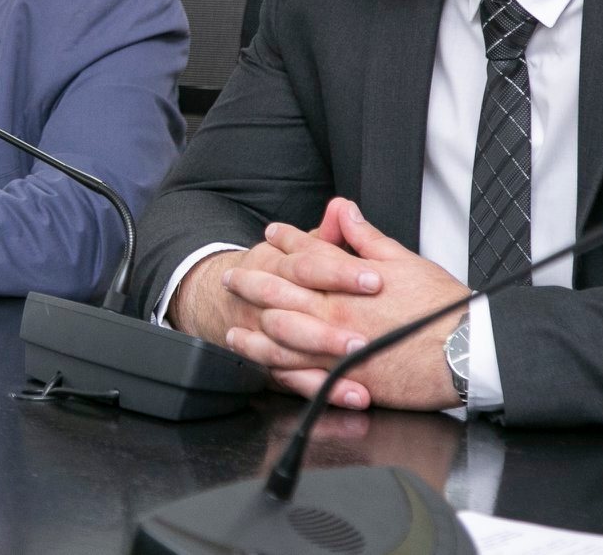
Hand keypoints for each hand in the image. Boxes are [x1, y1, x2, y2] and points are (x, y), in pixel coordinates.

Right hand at [169, 236, 372, 409]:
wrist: (227, 296)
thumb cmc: (279, 272)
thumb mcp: (298, 248)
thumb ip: (325, 234)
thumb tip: (342, 207)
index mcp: (275, 264)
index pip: (308, 265)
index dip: (341, 272)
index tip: (375, 280)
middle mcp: (265, 300)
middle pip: (294, 309)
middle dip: (330, 323)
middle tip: (367, 335)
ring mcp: (264, 334)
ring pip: (287, 348)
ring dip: (324, 355)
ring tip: (358, 361)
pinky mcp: (272, 364)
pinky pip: (294, 381)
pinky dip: (324, 389)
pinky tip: (354, 395)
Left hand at [224, 197, 467, 411]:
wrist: (466, 354)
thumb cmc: (441, 309)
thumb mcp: (404, 261)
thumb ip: (366, 238)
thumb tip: (344, 211)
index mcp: (346, 282)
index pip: (306, 255)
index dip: (286, 241)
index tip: (271, 233)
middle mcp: (333, 314)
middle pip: (280, 295)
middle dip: (252, 284)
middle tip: (232, 278)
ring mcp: (336, 349)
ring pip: (280, 341)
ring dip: (254, 335)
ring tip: (234, 331)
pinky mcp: (346, 380)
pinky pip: (301, 377)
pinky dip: (279, 372)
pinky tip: (266, 369)